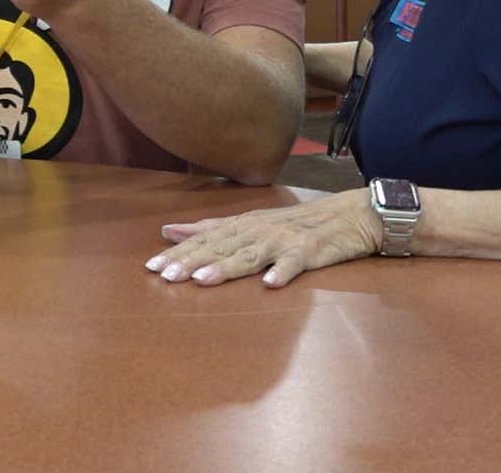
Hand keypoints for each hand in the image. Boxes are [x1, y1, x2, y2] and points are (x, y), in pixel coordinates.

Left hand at [143, 190, 383, 287]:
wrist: (350, 215)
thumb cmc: (296, 224)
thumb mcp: (250, 223)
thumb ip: (209, 228)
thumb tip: (168, 230)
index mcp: (243, 225)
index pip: (204, 239)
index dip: (178, 252)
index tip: (151, 267)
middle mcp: (259, 230)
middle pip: (220, 247)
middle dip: (192, 261)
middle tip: (166, 276)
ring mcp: (284, 240)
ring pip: (250, 254)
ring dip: (226, 267)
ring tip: (203, 280)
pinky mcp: (310, 251)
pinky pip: (295, 263)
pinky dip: (282, 271)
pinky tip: (270, 284)